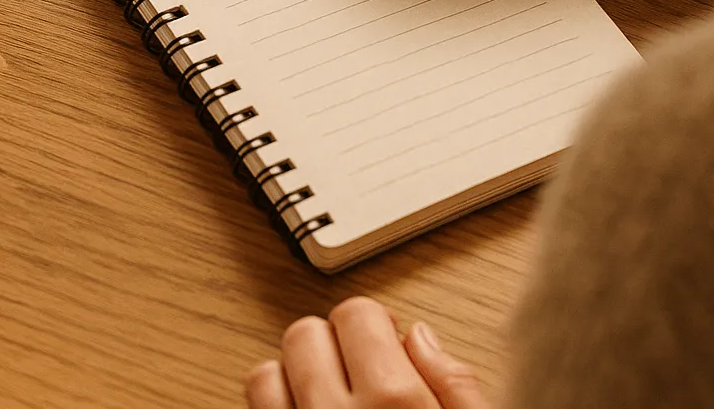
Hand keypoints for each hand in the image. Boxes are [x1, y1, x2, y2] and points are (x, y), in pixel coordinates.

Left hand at [245, 297, 490, 408]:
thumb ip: (459, 387)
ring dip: (296, 375)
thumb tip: (421, 337)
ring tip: (330, 396)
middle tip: (361, 369)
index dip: (375, 325)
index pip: (358, 314)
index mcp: (396, 403)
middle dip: (334, 343)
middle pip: (306, 333)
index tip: (386, 342)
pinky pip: (255, 407)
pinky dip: (274, 404)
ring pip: (268, 371)